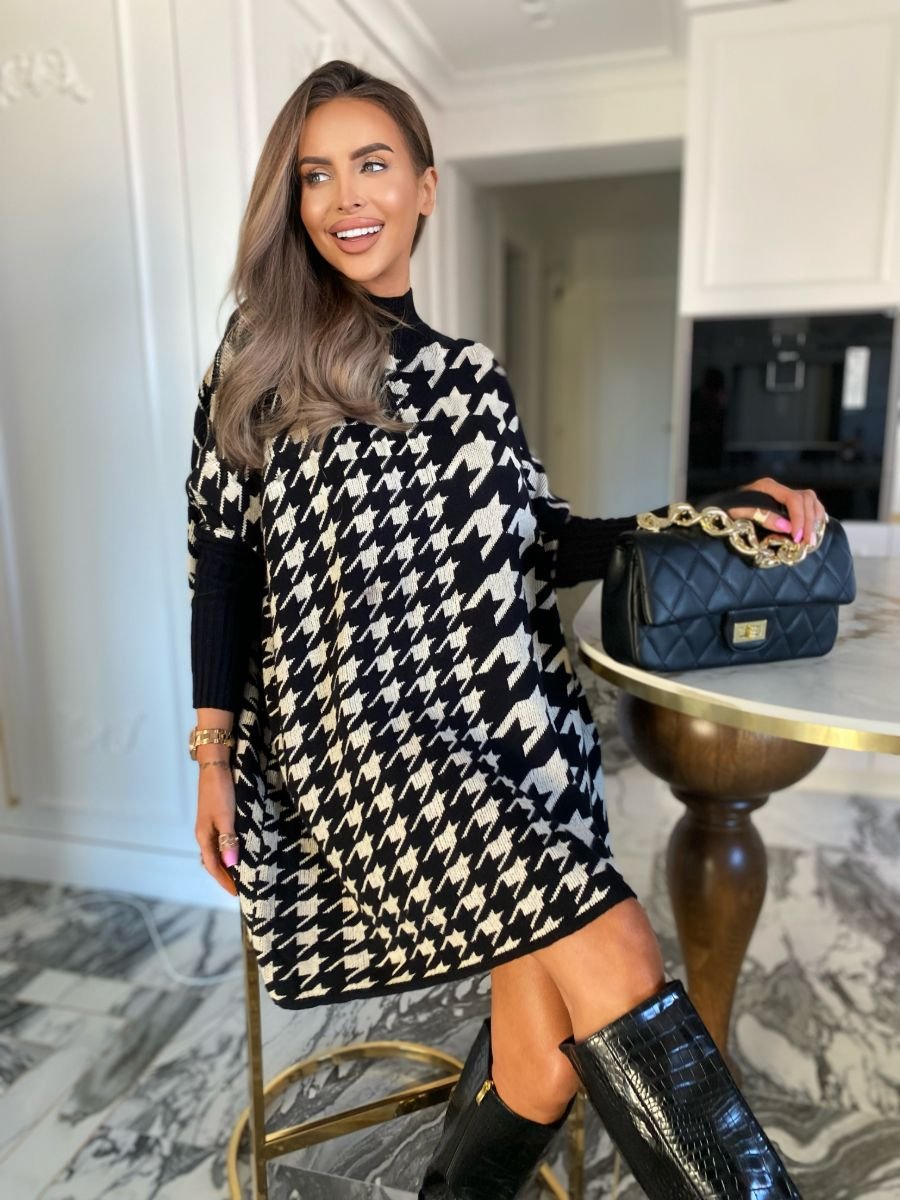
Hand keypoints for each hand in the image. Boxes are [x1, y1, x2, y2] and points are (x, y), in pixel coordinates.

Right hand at [195, 763, 238, 896]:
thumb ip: (228, 840)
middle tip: (239, 887)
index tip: (236, 893)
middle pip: (213, 861)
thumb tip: (230, 865)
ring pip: (216, 851)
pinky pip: (220, 840)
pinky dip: (228, 850)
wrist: (215, 765)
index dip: (224, 880)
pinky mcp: (216, 816)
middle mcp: (204, 833)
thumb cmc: (220, 791)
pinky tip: (237, 849)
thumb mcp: (226, 816)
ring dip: (226, 863)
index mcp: (204, 836)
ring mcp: (209, 824)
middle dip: (224, 875)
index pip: (213, 866)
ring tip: (239, 873)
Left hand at [726, 477, 826, 547]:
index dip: (799, 518)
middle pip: (805, 499)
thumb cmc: (726, 511)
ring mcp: (783, 494)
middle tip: (808, 542)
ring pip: (811, 500)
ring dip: (814, 519)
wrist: (719, 510)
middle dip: (809, 522)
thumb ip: (762, 517)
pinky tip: (816, 527)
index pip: (793, 499)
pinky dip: (815, 515)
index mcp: (767, 487)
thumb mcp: (739, 513)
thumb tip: (786, 527)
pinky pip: (810, 504)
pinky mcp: (786, 503)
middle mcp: (778, 488)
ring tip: (812, 538)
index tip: (797, 537)